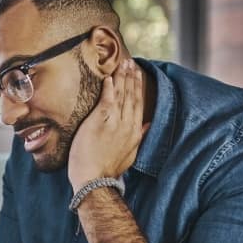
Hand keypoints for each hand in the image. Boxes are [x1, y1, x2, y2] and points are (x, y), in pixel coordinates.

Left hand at [68, 58, 146, 190]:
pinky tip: (109, 77)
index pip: (139, 104)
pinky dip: (108, 88)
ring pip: (121, 95)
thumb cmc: (107, 170)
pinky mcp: (100, 122)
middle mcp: (127, 125)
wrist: (94, 180)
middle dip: (132, 77)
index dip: (138, 87)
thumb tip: (148, 124)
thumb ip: (140, 136)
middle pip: (132, 96)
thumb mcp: (130, 154)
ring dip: (122, 77)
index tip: (138, 74)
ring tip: (123, 63)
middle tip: (131, 62)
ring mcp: (114, 123)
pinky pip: (106, 100)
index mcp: (135, 132)